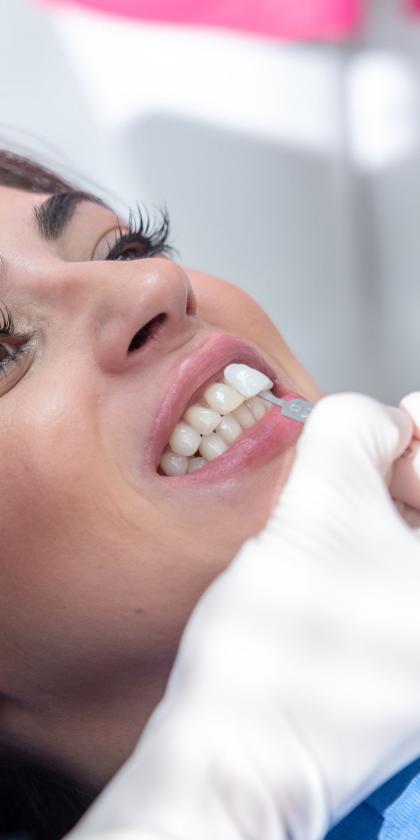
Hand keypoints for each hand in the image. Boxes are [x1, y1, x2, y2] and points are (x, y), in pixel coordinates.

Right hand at [67, 394, 419, 839]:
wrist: (234, 755)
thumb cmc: (284, 649)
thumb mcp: (322, 501)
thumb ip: (356, 427)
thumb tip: (379, 422)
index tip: (407, 418)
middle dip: (408, 470)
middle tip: (365, 454)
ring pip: (417, 548)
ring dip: (383, 508)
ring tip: (331, 507)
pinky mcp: (403, 668)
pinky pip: (398, 583)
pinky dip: (371, 549)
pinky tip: (327, 551)